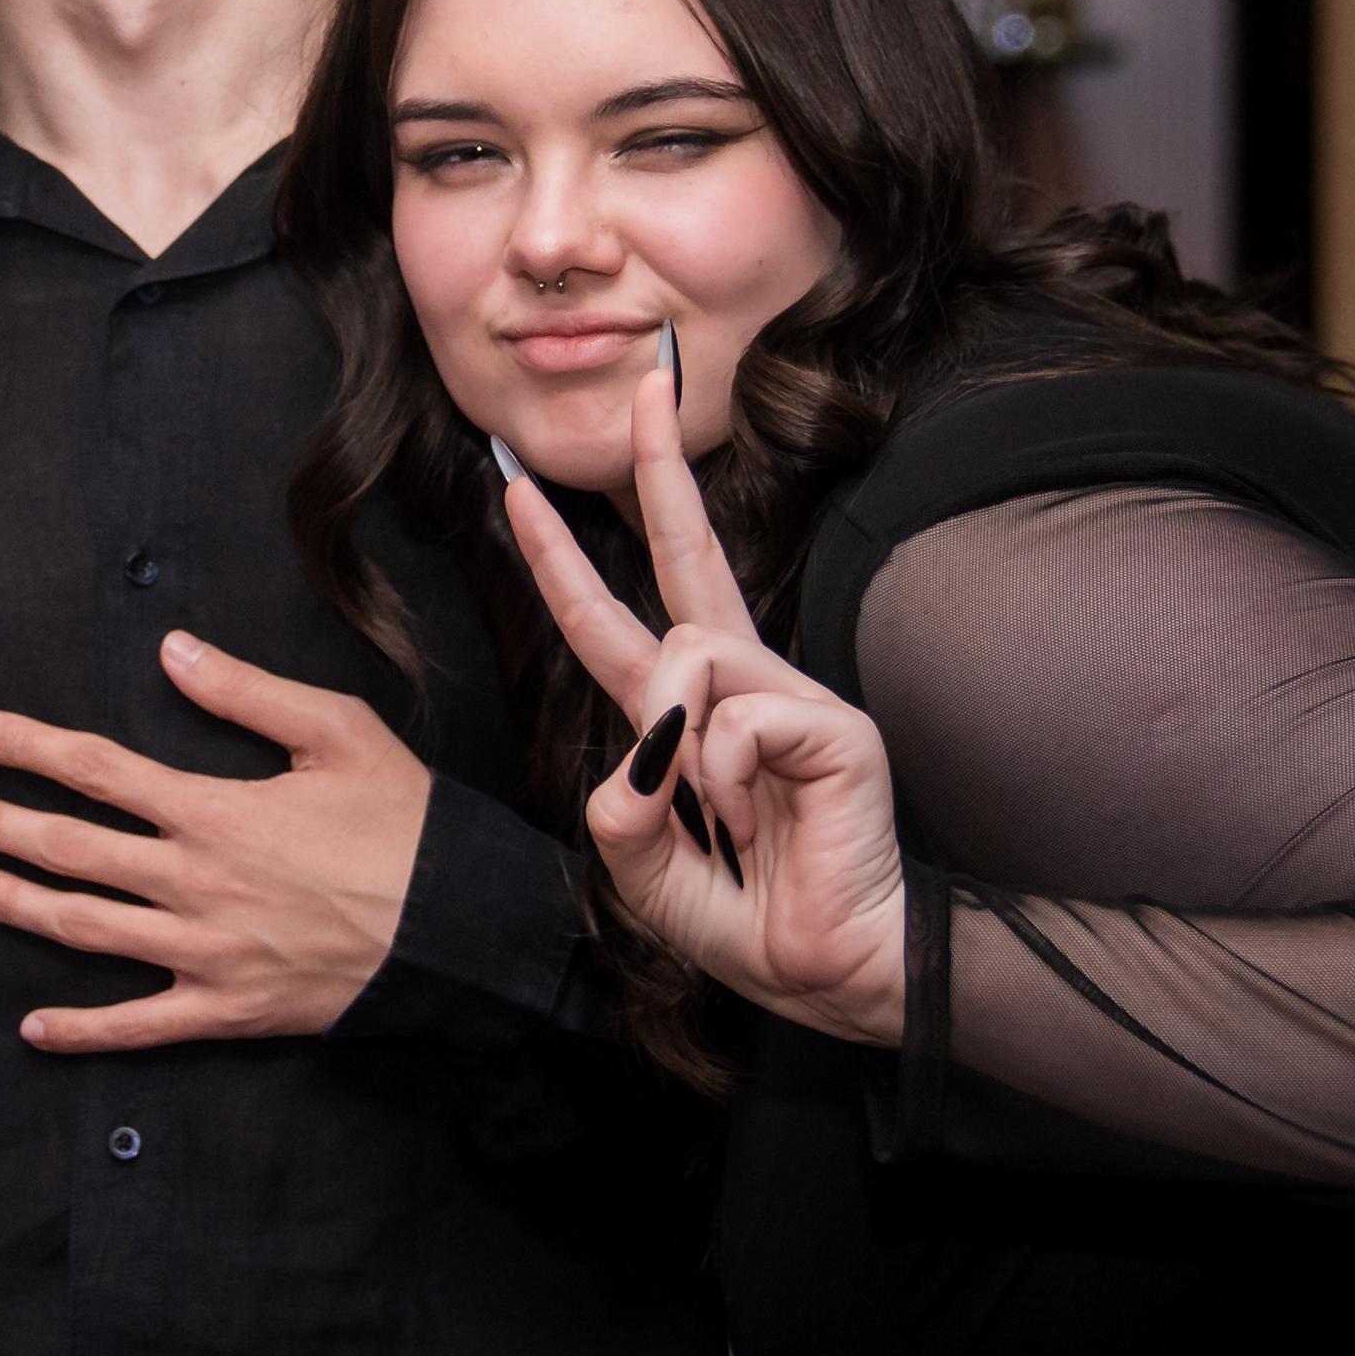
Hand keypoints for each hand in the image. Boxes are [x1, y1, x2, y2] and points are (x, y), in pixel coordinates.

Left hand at [0, 634, 433, 1052]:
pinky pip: (139, 1026)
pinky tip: (32, 1029)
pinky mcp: (226, 1011)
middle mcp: (195, 883)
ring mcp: (205, 953)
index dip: (27, 747)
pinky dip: (83, 1031)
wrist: (461, 930)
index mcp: (216, 811)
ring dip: (15, 908)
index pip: (98, 770)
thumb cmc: (406, 825)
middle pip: (72, 850)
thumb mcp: (338, 733)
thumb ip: (246, 692)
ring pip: (86, 931)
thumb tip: (171, 651)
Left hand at [501, 364, 908, 1044]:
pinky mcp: (836, 726)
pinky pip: (742, 714)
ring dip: (680, 742)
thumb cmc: (752, 922)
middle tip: (651, 379)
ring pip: (693, 652)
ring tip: (721, 820)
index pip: (614, 620)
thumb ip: (621, 814)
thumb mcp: (649, 872)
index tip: (518, 491)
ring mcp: (793, 698)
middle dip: (662, 464)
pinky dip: (724, 777)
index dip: (564, 558)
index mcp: (689, 717)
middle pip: (689, 552)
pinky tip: (754, 820)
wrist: (833, 976)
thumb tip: (636, 755)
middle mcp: (742, 688)